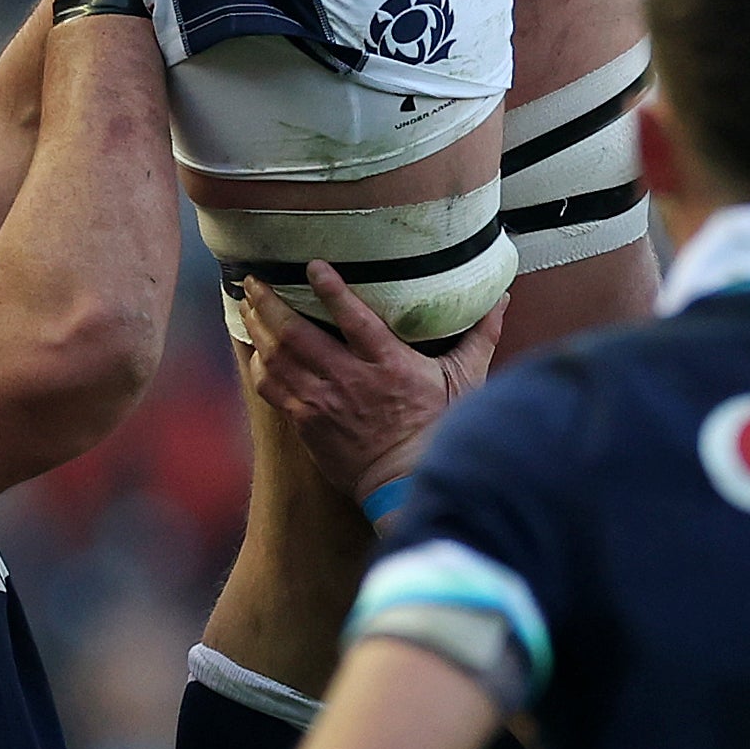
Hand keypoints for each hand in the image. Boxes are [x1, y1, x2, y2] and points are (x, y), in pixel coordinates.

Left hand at [243, 269, 496, 502]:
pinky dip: (259, 364)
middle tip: (254, 279)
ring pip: (278, 358)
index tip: (313, 266)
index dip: (331, 290)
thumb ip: (480, 335)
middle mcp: (350, 380)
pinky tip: (253, 347)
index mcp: (389, 365)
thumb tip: (502, 298)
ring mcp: (324, 402)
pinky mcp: (307, 423)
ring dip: (257, 327)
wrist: (407, 483)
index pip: (355, 318)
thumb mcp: (465, 380)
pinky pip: (273, 388)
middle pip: (297, 334)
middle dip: (270, 303)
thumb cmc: (437, 428)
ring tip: (247, 303)